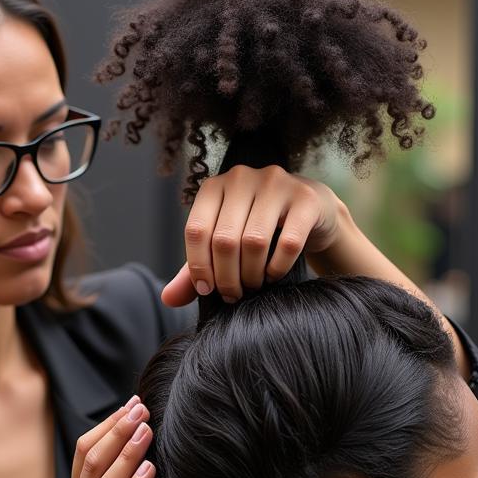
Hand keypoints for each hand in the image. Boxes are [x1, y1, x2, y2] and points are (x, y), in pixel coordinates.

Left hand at [162, 164, 344, 306]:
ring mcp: (276, 183)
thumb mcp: (223, 246)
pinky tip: (273, 275)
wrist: (309, 211)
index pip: (195, 230)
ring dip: (251, 275)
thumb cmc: (257, 229)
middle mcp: (241, 178)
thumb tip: (168, 299)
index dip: (198, 267)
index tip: (206, 291)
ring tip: (253, 286)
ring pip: (254, 242)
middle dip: (226, 277)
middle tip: (233, 295)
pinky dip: (277, 268)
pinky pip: (288, 243)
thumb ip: (195, 270)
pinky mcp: (306, 198)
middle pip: (223, 240)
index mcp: (213, 187)